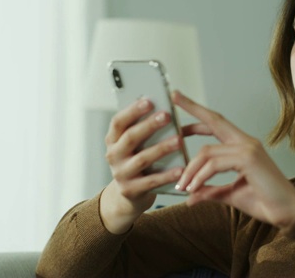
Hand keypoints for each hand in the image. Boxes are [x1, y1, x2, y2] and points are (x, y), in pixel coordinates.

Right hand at [100, 99, 184, 233]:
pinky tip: (181, 169)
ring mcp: (120, 174)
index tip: (150, 101)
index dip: (132, 110)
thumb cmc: (138, 159)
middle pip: (130, 138)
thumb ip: (145, 128)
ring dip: (161, 149)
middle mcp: (113, 155)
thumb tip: (166, 108)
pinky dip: (166, 175)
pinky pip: (151, 181)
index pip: (118, 122)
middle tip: (167, 115)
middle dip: (149, 125)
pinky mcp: (131, 190)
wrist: (130, 194)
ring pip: (141, 159)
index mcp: (113, 140)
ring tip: (179, 141)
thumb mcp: (136, 144)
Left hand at [173, 90, 294, 228]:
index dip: (199, 113)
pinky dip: (200, 177)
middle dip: (193, 108)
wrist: (288, 213)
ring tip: (181, 186)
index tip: (182, 102)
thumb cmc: (265, 202)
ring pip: (207, 151)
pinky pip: (214, 164)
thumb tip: (189, 197)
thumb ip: (210, 191)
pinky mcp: (249, 159)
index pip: (217, 124)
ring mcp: (248, 148)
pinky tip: (193, 189)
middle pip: (214, 120)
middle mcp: (246, 142)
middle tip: (174, 96)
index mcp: (243, 147)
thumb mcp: (230, 195)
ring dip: (190, 170)